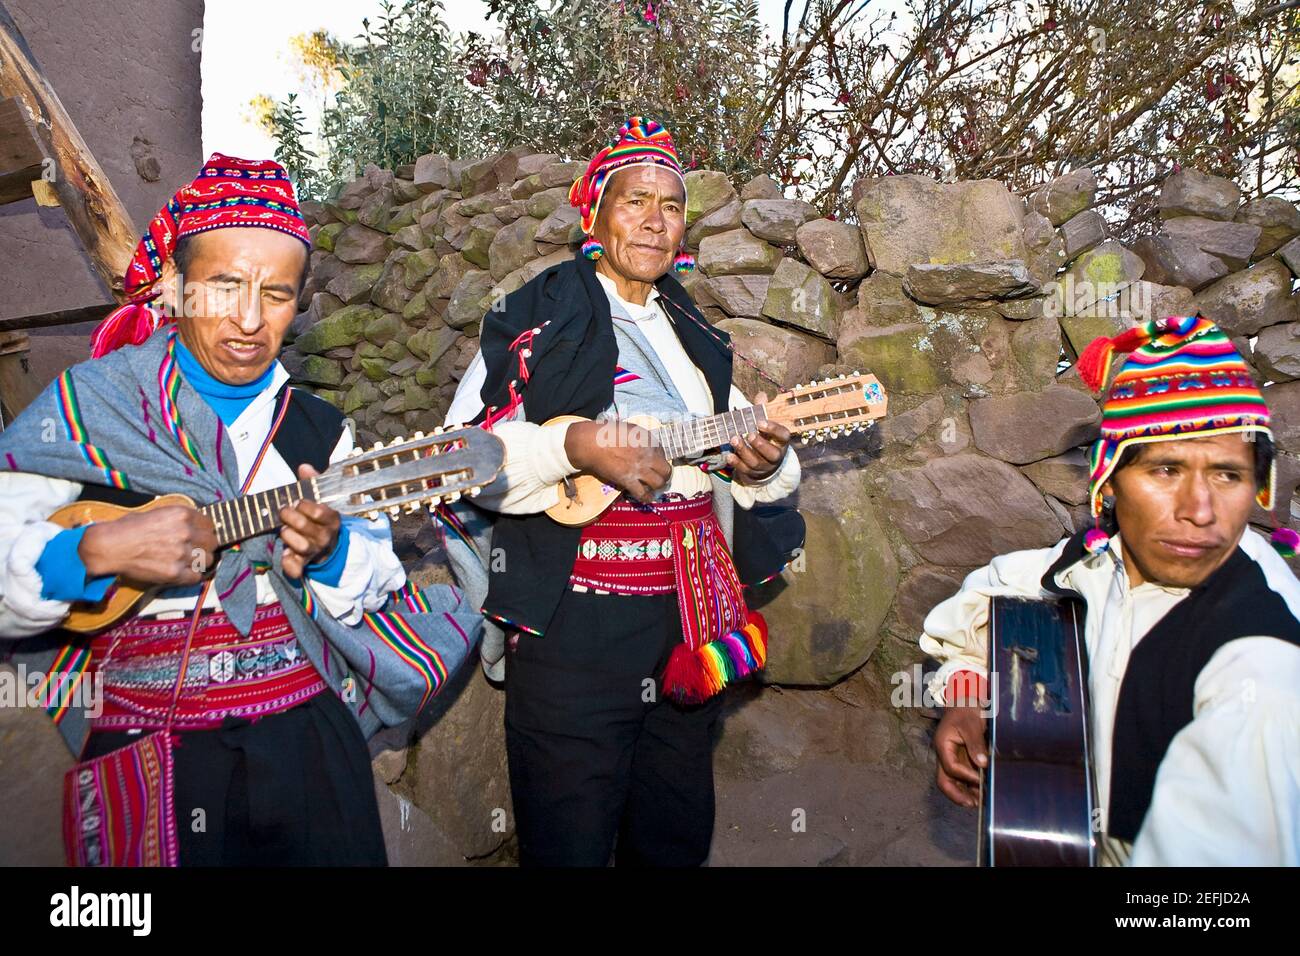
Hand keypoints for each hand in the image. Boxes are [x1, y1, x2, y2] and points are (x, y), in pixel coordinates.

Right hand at [79, 504, 216, 586]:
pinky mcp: (175, 572)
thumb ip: (180, 519)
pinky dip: (192, 576)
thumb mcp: (158, 513)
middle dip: (205, 546)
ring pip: (208, 560)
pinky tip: (184, 572)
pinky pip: (197, 577)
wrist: (110, 547)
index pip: (210, 525)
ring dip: (200, 561)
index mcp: (182, 514)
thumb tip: (197, 525)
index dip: (204, 531)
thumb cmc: (129, 528)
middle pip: (212, 543)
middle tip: (195, 550)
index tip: (199, 536)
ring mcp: (181, 554)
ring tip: (188, 561)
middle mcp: (185, 533)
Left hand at [279, 464, 341, 578]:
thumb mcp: (320, 500)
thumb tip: (304, 466)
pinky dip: (288, 563)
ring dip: (288, 535)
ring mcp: (316, 551)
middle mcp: (326, 537)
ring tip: (283, 529)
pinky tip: (285, 554)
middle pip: (306, 527)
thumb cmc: (319, 519)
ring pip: (301, 546)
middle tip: (283, 511)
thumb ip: (312, 483)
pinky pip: (296, 568)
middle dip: (289, 517)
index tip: (297, 501)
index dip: (305, 505)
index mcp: (332, 520)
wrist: (328, 546)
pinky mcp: (305, 564)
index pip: (320, 512)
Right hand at [564, 419, 671, 503]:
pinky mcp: (628, 480)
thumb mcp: (629, 428)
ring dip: (658, 486)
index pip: (662, 452)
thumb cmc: (606, 433)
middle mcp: (647, 455)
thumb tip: (645, 444)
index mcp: (648, 440)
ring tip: (654, 488)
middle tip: (661, 477)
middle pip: (666, 470)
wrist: (591, 443)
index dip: (659, 458)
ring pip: (658, 483)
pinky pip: (642, 493)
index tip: (654, 461)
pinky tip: (646, 498)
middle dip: (665, 475)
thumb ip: (640, 437)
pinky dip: (646, 498)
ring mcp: (639, 469)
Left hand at [726, 393, 790, 482]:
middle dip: (760, 444)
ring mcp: (764, 466)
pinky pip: (745, 470)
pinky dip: (736, 463)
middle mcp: (775, 456)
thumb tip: (762, 396)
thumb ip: (762, 410)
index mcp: (781, 442)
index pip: (783, 436)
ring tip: (734, 439)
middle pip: (771, 453)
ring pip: (756, 462)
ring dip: (744, 451)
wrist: (764, 462)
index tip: (760, 422)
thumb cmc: (765, 438)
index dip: (774, 429)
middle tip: (749, 434)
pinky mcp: (752, 473)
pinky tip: (729, 456)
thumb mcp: (765, 425)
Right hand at [934, 704, 987, 807]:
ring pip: (953, 782)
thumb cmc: (967, 710)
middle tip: (973, 804)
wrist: (966, 701)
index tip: (981, 779)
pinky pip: (962, 778)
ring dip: (965, 793)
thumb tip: (982, 764)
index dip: (965, 775)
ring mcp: (952, 758)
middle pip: (944, 780)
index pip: (951, 767)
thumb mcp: (972, 724)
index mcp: (942, 745)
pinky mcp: (961, 760)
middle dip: (957, 794)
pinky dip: (970, 786)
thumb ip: (976, 744)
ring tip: (981, 802)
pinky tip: (982, 793)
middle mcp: (945, 755)